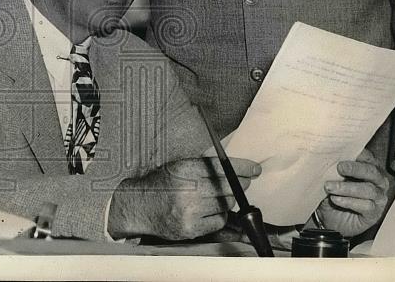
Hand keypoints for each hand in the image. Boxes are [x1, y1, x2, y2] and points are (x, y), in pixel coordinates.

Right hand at [107, 157, 260, 239]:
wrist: (139, 206)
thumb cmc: (161, 184)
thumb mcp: (178, 165)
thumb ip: (204, 165)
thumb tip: (236, 167)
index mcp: (184, 168)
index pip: (222, 166)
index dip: (242, 167)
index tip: (254, 169)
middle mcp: (187, 189)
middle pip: (228, 186)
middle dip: (240, 183)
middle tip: (244, 182)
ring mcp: (189, 210)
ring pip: (226, 204)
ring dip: (226, 200)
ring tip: (216, 197)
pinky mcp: (190, 228)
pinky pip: (218, 221)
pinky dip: (218, 216)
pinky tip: (208, 210)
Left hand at [316, 149, 393, 236]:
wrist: (330, 217)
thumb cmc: (333, 192)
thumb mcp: (331, 177)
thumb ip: (333, 167)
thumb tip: (325, 156)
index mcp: (368, 166)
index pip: (367, 156)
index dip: (356, 153)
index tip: (341, 153)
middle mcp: (377, 180)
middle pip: (371, 171)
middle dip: (355, 169)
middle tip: (340, 168)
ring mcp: (378, 197)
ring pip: (369, 189)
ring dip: (347, 188)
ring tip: (330, 187)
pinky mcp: (375, 213)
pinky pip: (366, 206)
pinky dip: (349, 202)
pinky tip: (336, 200)